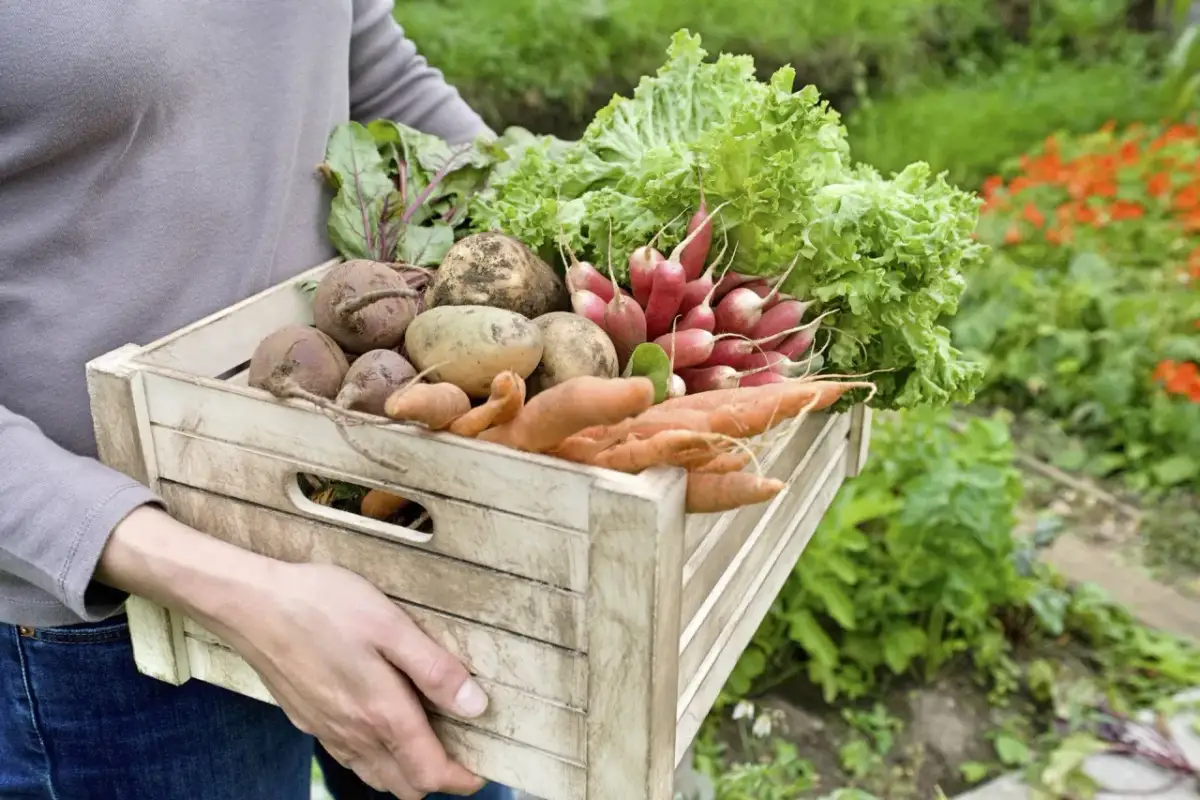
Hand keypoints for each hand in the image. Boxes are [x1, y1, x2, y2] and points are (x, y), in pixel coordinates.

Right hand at [220, 561, 488, 797]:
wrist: (251, 604)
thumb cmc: (323, 606)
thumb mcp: (391, 626)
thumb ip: (434, 670)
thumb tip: (476, 706)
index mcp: (381, 714)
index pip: (430, 774)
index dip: (462, 778)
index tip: (483, 766)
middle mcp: (354, 734)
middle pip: (405, 785)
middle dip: (436, 777)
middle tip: (460, 748)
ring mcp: (327, 731)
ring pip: (375, 775)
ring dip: (405, 770)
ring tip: (427, 736)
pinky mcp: (308, 720)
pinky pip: (350, 757)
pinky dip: (375, 756)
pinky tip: (380, 721)